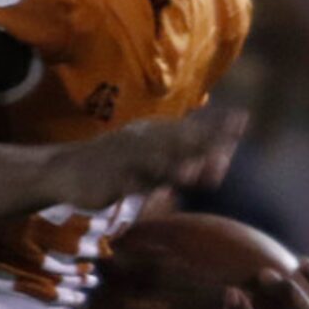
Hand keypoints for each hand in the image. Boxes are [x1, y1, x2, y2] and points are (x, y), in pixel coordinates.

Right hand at [51, 106, 246, 213]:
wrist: (65, 170)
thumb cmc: (114, 164)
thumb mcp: (149, 158)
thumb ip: (183, 163)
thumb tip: (220, 167)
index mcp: (152, 133)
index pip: (190, 128)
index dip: (215, 125)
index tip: (244, 120)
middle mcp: (142, 142)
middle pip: (178, 141)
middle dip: (204, 140)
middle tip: (231, 140)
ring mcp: (125, 160)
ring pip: (154, 161)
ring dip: (177, 163)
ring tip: (200, 168)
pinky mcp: (109, 180)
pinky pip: (128, 183)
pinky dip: (142, 183)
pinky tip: (156, 188)